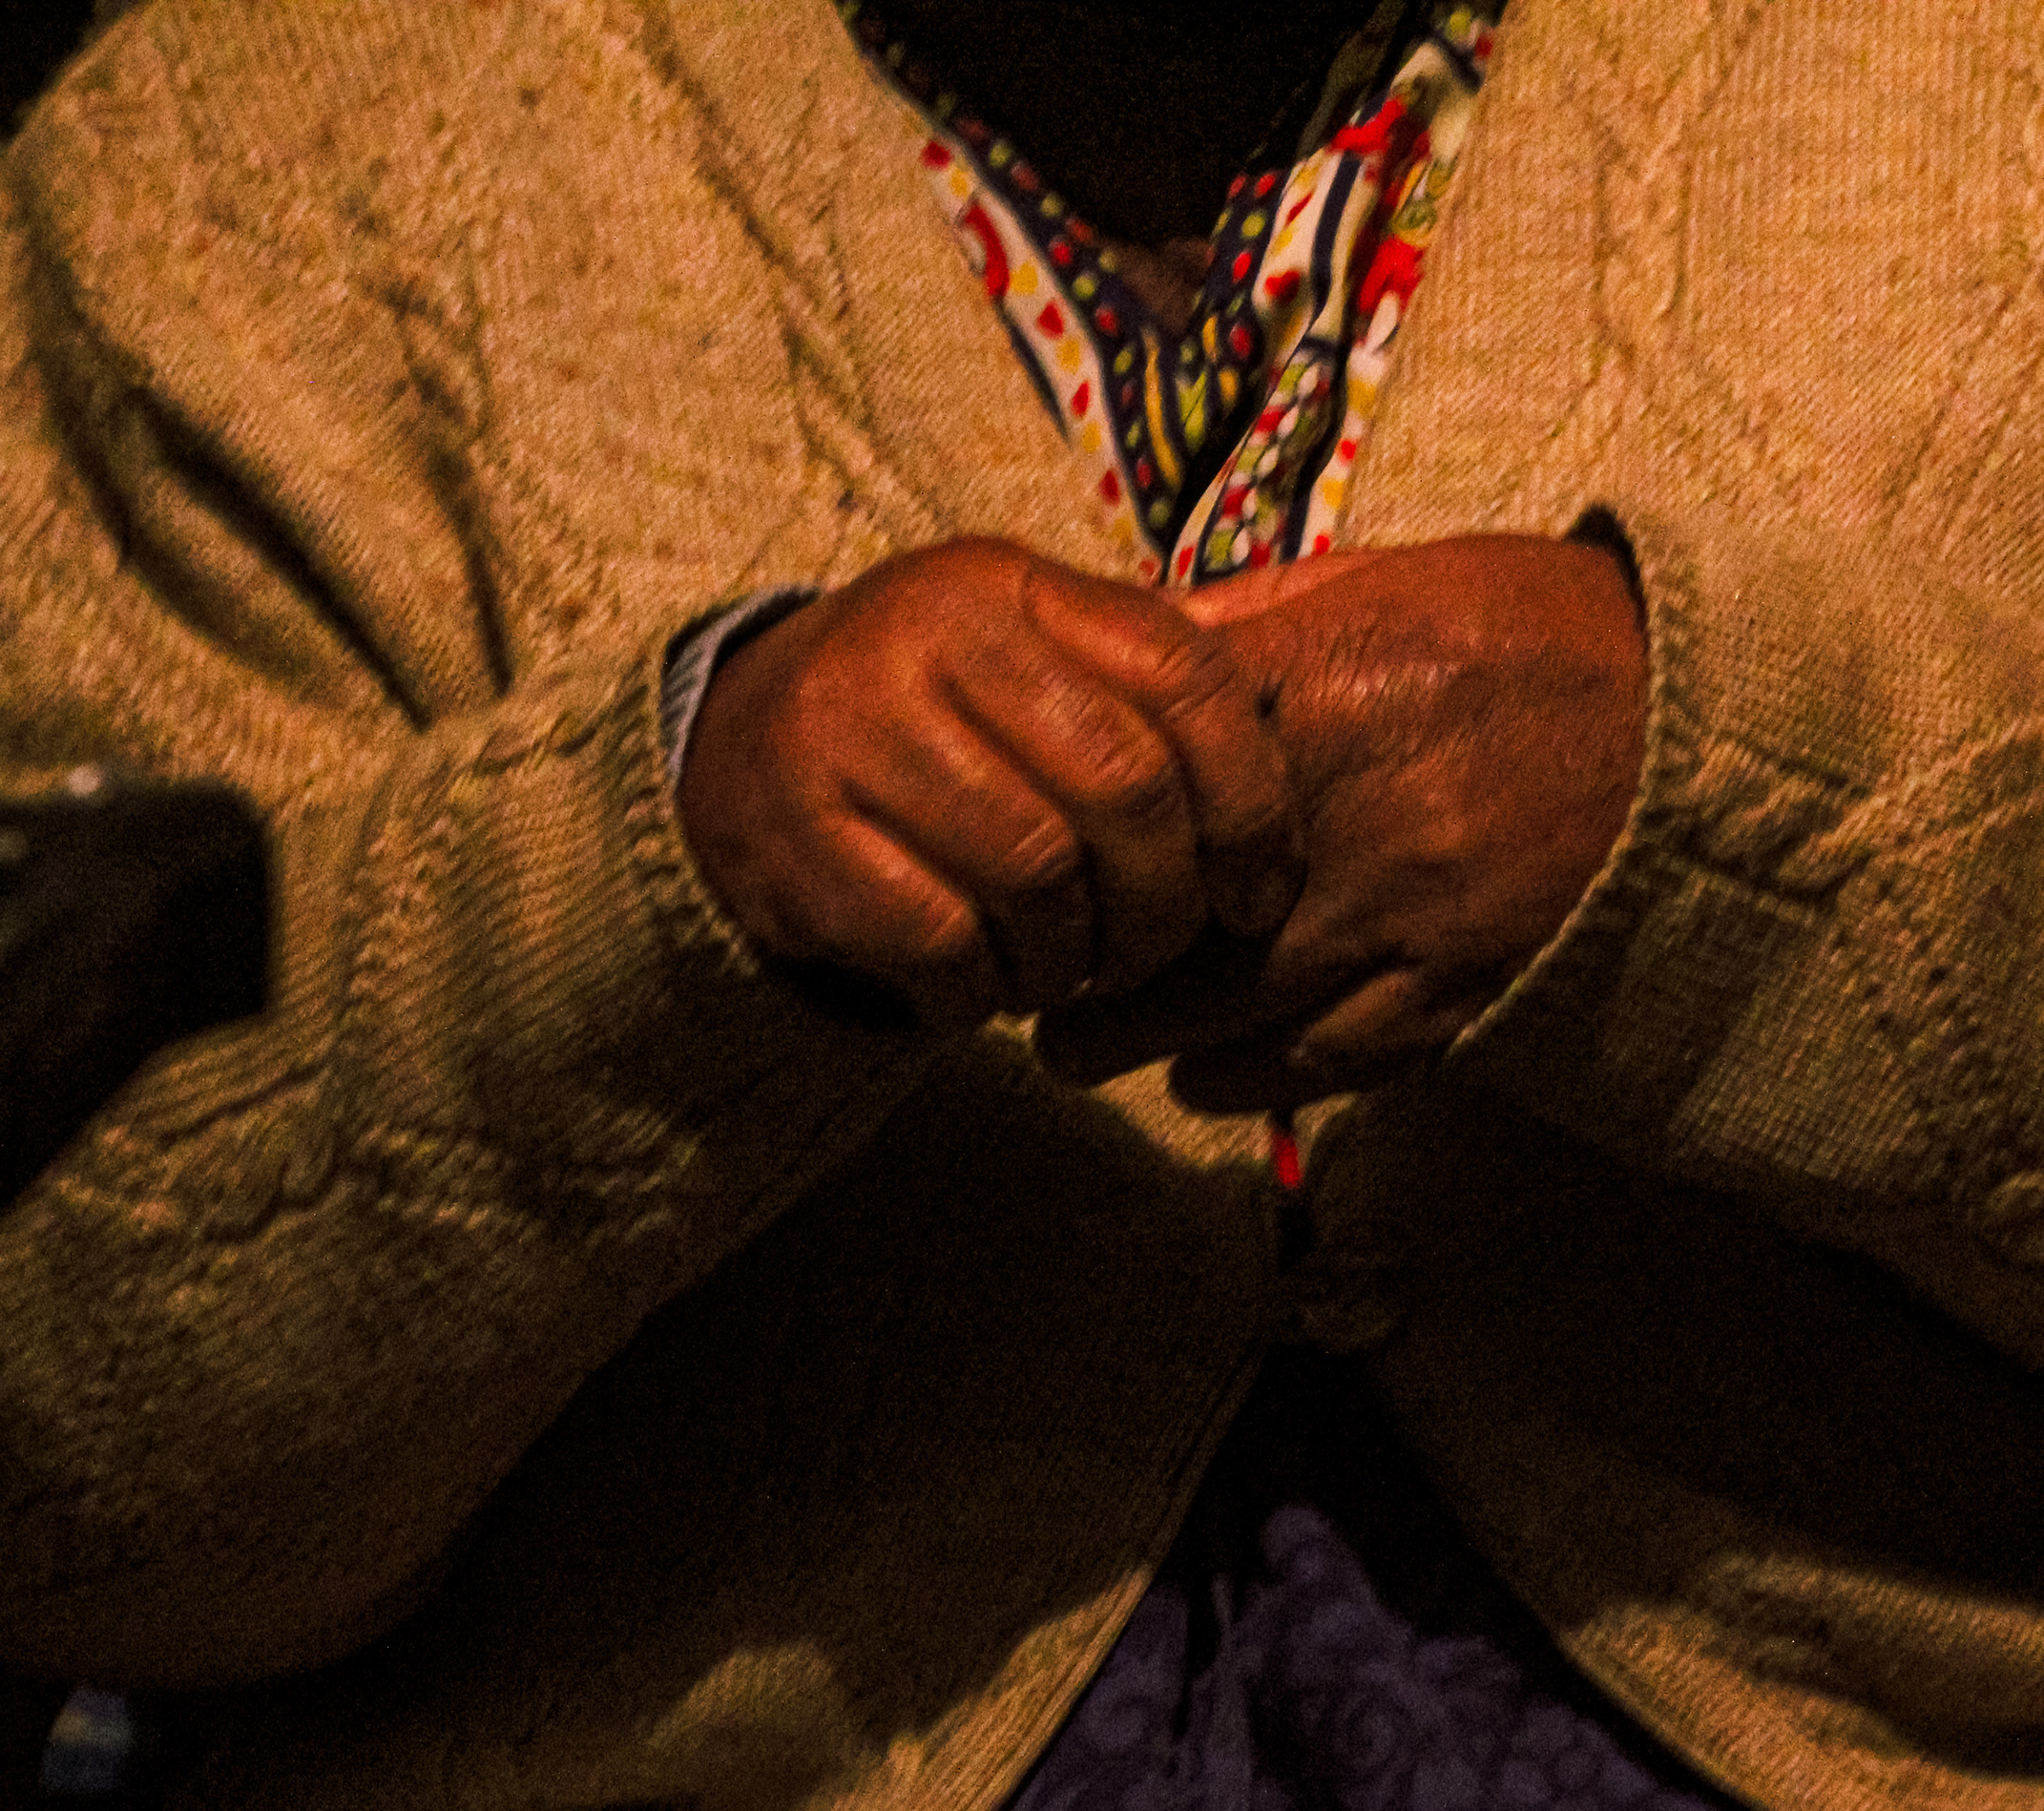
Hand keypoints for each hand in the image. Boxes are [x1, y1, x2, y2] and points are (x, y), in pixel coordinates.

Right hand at [677, 539, 1292, 1027]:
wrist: (734, 750)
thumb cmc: (944, 721)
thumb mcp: (1038, 660)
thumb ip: (1154, 683)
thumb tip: (1309, 712)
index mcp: (1017, 587)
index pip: (1184, 676)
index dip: (1251, 800)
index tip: (1260, 892)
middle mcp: (930, 635)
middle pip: (1121, 787)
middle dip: (1165, 903)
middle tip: (1155, 953)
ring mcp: (851, 729)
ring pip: (1035, 873)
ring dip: (1073, 954)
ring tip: (1066, 968)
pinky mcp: (794, 833)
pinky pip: (939, 938)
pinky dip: (982, 989)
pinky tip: (982, 988)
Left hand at [1034, 534, 1646, 1107]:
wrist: (1690, 710)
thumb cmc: (1528, 627)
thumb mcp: (1379, 579)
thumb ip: (1246, 616)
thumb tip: (1120, 632)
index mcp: (1317, 694)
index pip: (1146, 779)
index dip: (1070, 833)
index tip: (1025, 861)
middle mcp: (1353, 814)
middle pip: (1168, 926)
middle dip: (1087, 977)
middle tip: (1034, 998)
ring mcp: (1413, 912)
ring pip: (1236, 1015)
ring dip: (1150, 1045)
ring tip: (1095, 1054)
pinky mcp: (1466, 983)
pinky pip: (1335, 1059)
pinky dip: (1257, 1079)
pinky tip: (1209, 1080)